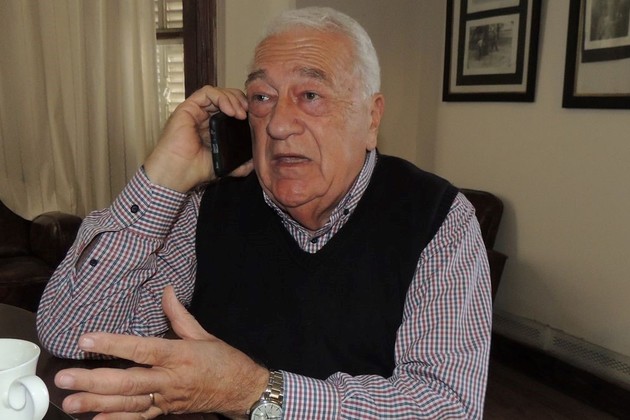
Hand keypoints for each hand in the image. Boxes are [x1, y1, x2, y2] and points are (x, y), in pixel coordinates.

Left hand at [54, 286, 268, 418]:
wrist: (242, 390)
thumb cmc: (224, 360)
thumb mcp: (203, 334)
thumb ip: (179, 314)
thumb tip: (166, 290)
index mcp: (179, 355)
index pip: (141, 349)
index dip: (113, 344)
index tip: (86, 339)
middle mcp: (170, 379)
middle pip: (127, 382)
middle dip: (93, 381)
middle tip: (64, 379)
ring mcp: (166, 399)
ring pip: (128, 403)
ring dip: (97, 404)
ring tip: (70, 403)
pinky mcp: (166, 411)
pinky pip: (138, 418)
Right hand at [144, 86, 250, 191]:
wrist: (179, 174)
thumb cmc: (196, 171)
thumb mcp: (226, 166)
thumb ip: (241, 164)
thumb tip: (255, 162)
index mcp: (213, 127)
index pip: (230, 108)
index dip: (243, 108)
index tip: (253, 118)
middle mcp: (203, 117)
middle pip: (225, 97)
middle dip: (240, 100)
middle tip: (249, 112)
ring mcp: (195, 111)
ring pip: (217, 92)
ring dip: (232, 98)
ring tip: (241, 112)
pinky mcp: (187, 108)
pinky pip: (206, 92)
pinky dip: (221, 97)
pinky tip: (230, 110)